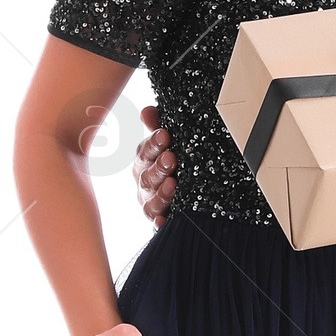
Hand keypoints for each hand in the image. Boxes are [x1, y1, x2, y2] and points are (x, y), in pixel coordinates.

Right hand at [134, 104, 177, 225]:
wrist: (191, 193)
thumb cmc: (174, 163)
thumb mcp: (170, 143)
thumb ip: (158, 127)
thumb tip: (147, 111)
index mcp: (144, 162)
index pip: (144, 152)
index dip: (154, 143)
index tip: (165, 135)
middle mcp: (144, 183)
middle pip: (147, 176)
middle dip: (159, 166)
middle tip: (172, 158)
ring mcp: (151, 203)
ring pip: (150, 201)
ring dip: (161, 193)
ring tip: (173, 184)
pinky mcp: (160, 220)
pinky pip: (157, 224)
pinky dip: (159, 222)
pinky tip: (163, 220)